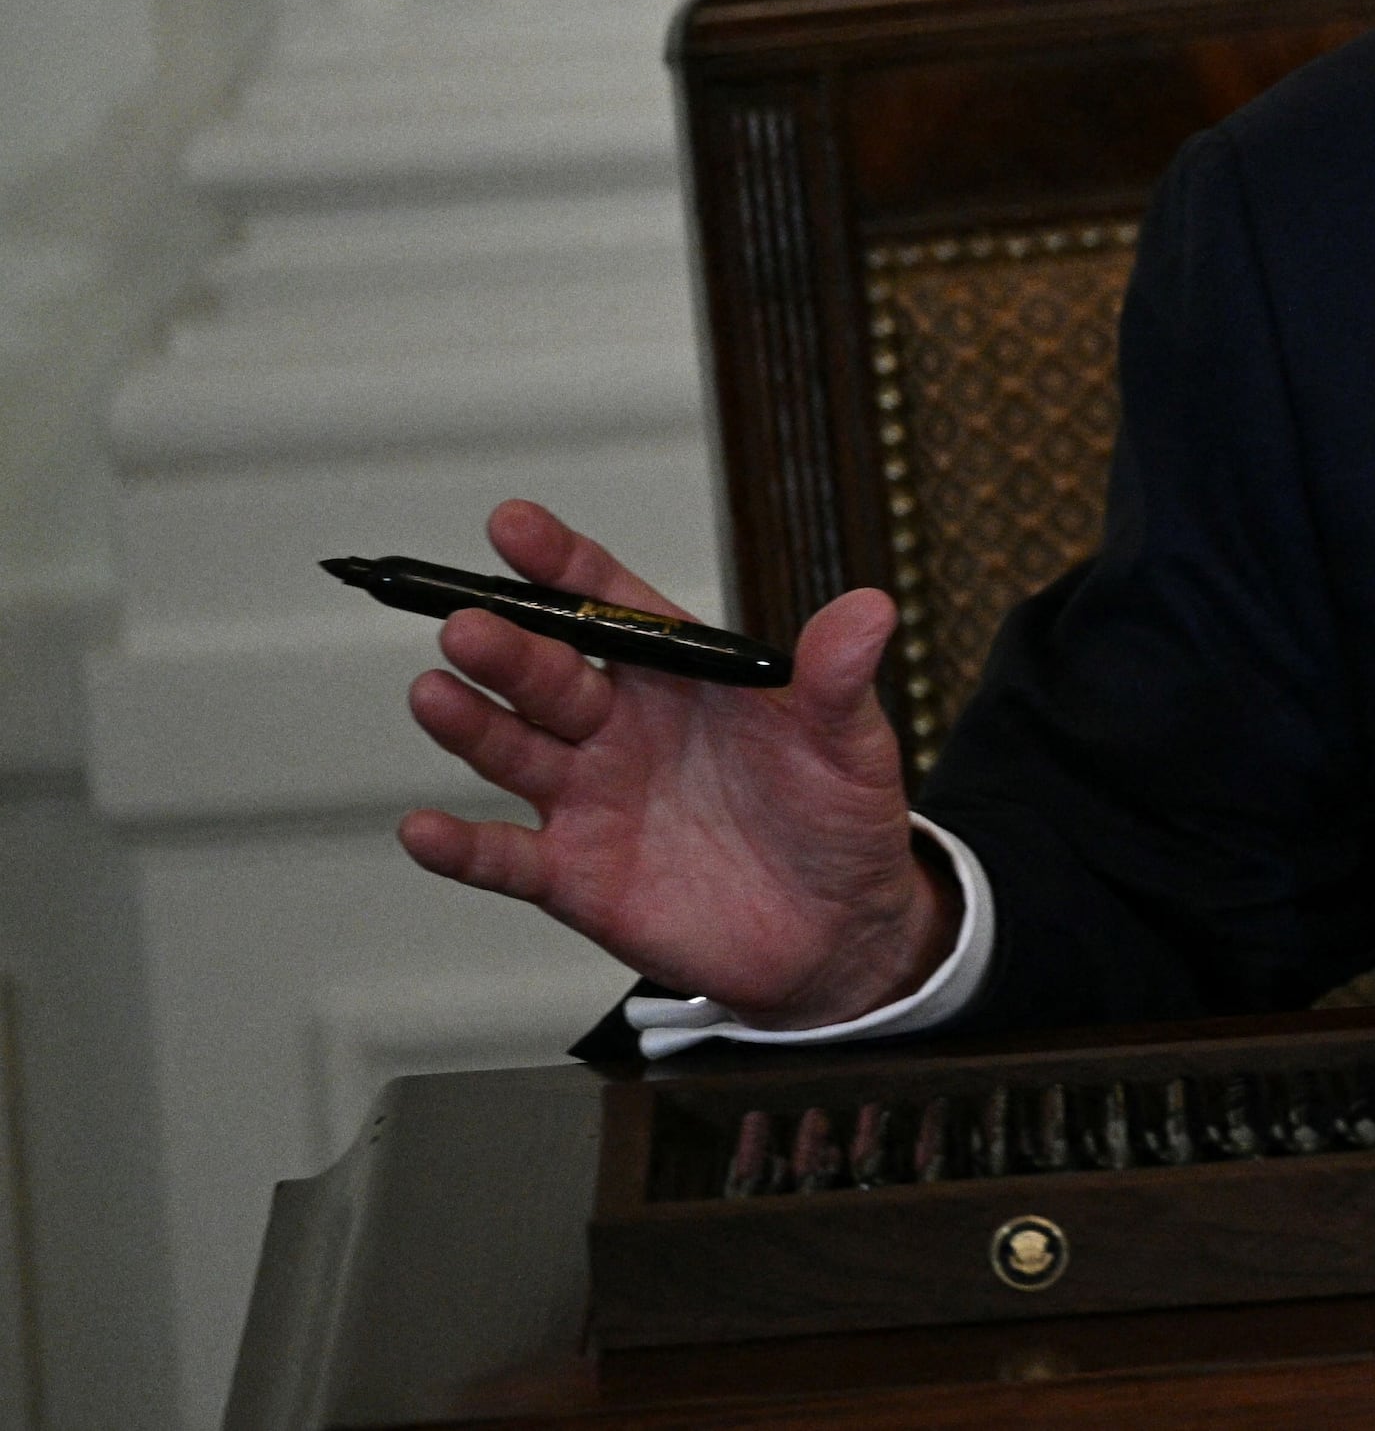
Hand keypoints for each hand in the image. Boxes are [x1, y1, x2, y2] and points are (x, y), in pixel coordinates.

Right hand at [394, 500, 953, 1028]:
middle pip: (551, 675)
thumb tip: (870, 609)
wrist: (837, 931)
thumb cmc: (838, 818)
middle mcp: (622, 728)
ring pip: (515, 751)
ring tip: (434, 690)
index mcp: (682, 678)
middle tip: (467, 622)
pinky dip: (462, 847)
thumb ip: (841, 679)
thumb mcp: (851, 744)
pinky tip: (423, 829)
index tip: (512, 525)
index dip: (562, 566)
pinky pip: (507, 858)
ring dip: (472, 724)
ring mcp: (593, 799)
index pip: (612, 607)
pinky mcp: (577, 877)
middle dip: (508, 647)